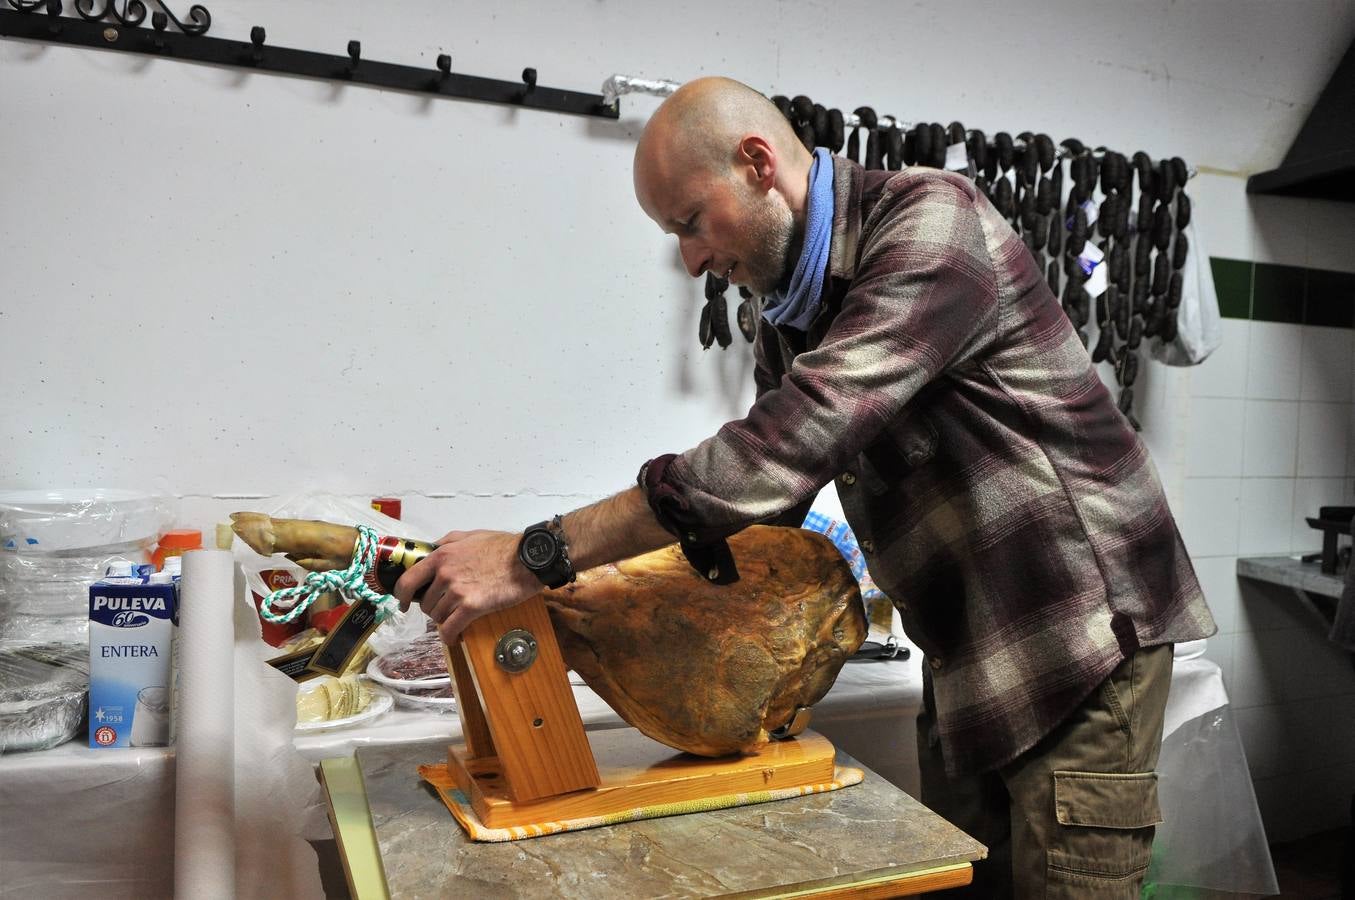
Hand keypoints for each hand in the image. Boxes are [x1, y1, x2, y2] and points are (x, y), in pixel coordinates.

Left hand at [392, 529, 541, 644]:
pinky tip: (454, 637)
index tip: (404, 603)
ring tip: (457, 618)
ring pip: (437, 617)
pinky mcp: (472, 606)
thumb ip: (447, 542)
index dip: (402, 596)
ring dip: (445, 620)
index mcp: (441, 556)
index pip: (408, 581)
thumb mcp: (470, 536)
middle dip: (433, 608)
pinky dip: (450, 636)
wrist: (526, 559)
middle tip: (446, 609)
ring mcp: (458, 591)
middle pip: (425, 603)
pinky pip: (451, 628)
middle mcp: (445, 574)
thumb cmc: (503, 546)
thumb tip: (432, 550)